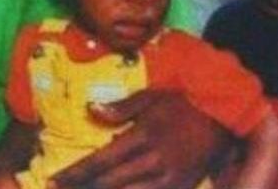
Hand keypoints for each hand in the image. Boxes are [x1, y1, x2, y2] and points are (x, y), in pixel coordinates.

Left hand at [50, 90, 230, 188]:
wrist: (223, 120)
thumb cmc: (182, 104)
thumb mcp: (153, 97)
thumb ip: (121, 107)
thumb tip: (90, 109)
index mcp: (144, 136)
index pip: (101, 160)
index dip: (76, 173)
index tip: (55, 180)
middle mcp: (154, 162)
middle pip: (109, 184)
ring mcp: (168, 181)